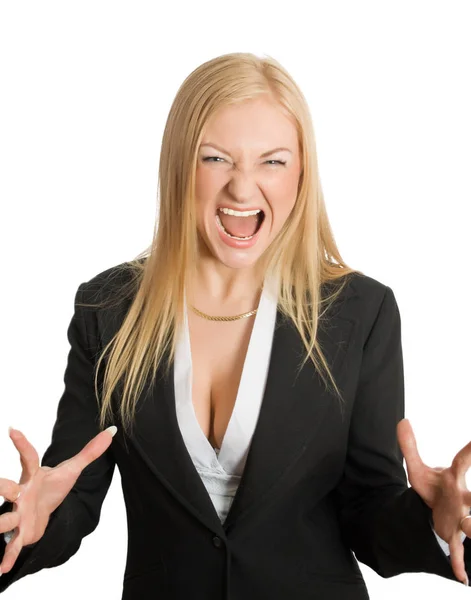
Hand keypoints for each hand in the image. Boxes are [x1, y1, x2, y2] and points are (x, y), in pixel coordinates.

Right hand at [0, 426, 116, 575]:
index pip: (29, 457)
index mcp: (34, 475)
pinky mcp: (21, 531)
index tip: (12, 429)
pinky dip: (8, 556)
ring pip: (6, 517)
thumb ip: (91, 451)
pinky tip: (3, 568)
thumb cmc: (52, 487)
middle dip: (1, 486)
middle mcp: (22, 493)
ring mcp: (19, 512)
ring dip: (1, 522)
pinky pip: (13, 544)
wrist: (43, 512)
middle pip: (9, 487)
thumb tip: (111, 431)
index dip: (22, 443)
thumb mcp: (72, 469)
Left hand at [397, 418, 470, 585]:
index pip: (463, 460)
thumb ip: (409, 446)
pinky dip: (460, 563)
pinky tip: (463, 578)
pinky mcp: (453, 534)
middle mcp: (462, 497)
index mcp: (454, 478)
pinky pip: (458, 550)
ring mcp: (460, 517)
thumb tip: (402, 420)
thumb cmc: (435, 489)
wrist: (436, 513)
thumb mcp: (417, 468)